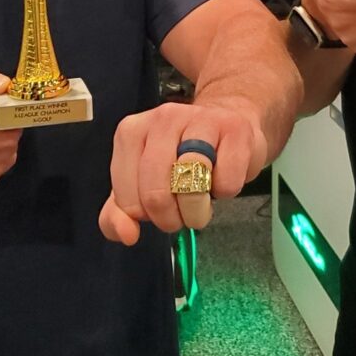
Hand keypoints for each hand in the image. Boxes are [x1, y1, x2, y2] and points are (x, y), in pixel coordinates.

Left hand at [98, 100, 265, 245]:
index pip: (126, 197)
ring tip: (200, 207)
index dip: (144, 215)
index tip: (157, 208)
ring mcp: (201, 120)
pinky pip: (227, 180)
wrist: (227, 120)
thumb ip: (120, 213)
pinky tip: (223, 179)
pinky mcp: (236, 129)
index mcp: (132, 132)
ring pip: (191, 183)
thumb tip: (127, 235)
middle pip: (156, 192)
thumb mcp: (141, 182)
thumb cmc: (180, 156)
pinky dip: (226, 192)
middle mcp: (164, 119)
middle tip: (180, 216)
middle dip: (169, 219)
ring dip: (196, 211)